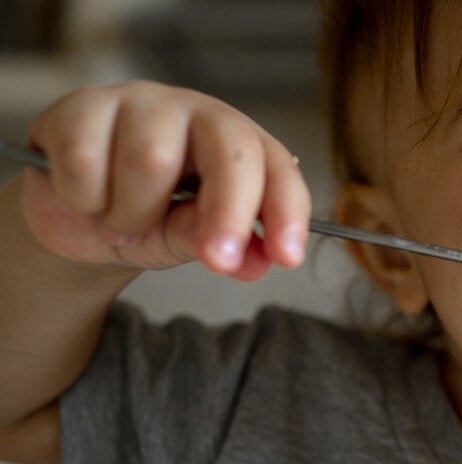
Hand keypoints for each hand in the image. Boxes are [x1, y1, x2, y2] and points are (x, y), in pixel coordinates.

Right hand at [21, 80, 310, 280]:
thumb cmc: (144, 216)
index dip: (287, 211)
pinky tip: (85, 199)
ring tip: (122, 224)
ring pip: (150, 162)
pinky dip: (84, 200)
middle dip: (229, 211)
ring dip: (133, 216)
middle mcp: (196, 113)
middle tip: (217, 260)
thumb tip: (254, 262)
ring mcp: (139, 102)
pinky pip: (85, 164)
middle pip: (228, 150)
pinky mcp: (82, 105)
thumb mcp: (183, 238)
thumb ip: (214, 242)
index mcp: (237, 144)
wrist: (73, 210)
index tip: (287, 256)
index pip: (277, 167)